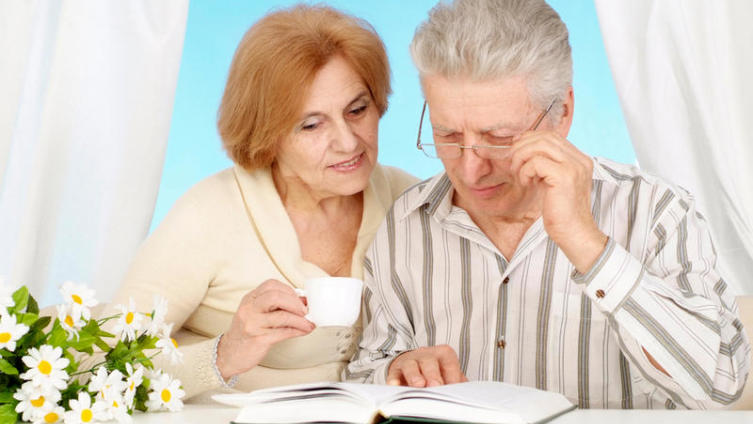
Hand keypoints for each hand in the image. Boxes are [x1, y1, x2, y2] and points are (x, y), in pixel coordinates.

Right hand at [216, 279, 313, 378]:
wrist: (229, 355)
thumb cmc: (247, 333)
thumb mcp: (257, 314)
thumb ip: (277, 305)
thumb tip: (304, 301)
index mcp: (250, 299)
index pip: (271, 285)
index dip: (289, 290)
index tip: (299, 299)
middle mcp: (249, 309)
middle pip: (275, 296)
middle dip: (295, 303)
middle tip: (305, 311)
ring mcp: (252, 324)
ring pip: (282, 316)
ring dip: (301, 320)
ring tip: (310, 324)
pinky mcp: (258, 340)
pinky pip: (283, 333)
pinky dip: (297, 331)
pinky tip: (304, 331)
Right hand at [386, 345, 467, 386]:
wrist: (414, 364)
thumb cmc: (437, 372)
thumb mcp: (450, 373)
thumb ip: (458, 381)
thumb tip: (467, 394)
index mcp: (443, 354)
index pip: (449, 363)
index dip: (452, 375)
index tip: (453, 388)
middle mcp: (426, 355)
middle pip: (429, 362)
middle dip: (433, 374)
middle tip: (436, 386)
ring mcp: (409, 361)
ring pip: (411, 365)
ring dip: (415, 376)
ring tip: (419, 386)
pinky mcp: (395, 371)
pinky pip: (394, 374)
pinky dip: (394, 380)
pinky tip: (395, 386)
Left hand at [509, 130, 606, 272]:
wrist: (574, 234)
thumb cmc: (561, 213)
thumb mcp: (552, 182)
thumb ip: (544, 165)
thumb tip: (522, 147)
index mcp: (580, 159)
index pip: (552, 136)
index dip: (530, 139)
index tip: (516, 150)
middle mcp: (580, 160)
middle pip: (545, 137)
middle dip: (523, 146)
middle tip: (513, 163)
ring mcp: (574, 166)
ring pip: (540, 145)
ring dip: (522, 157)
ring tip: (518, 174)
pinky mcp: (564, 176)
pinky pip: (535, 162)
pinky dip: (525, 171)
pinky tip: (526, 184)